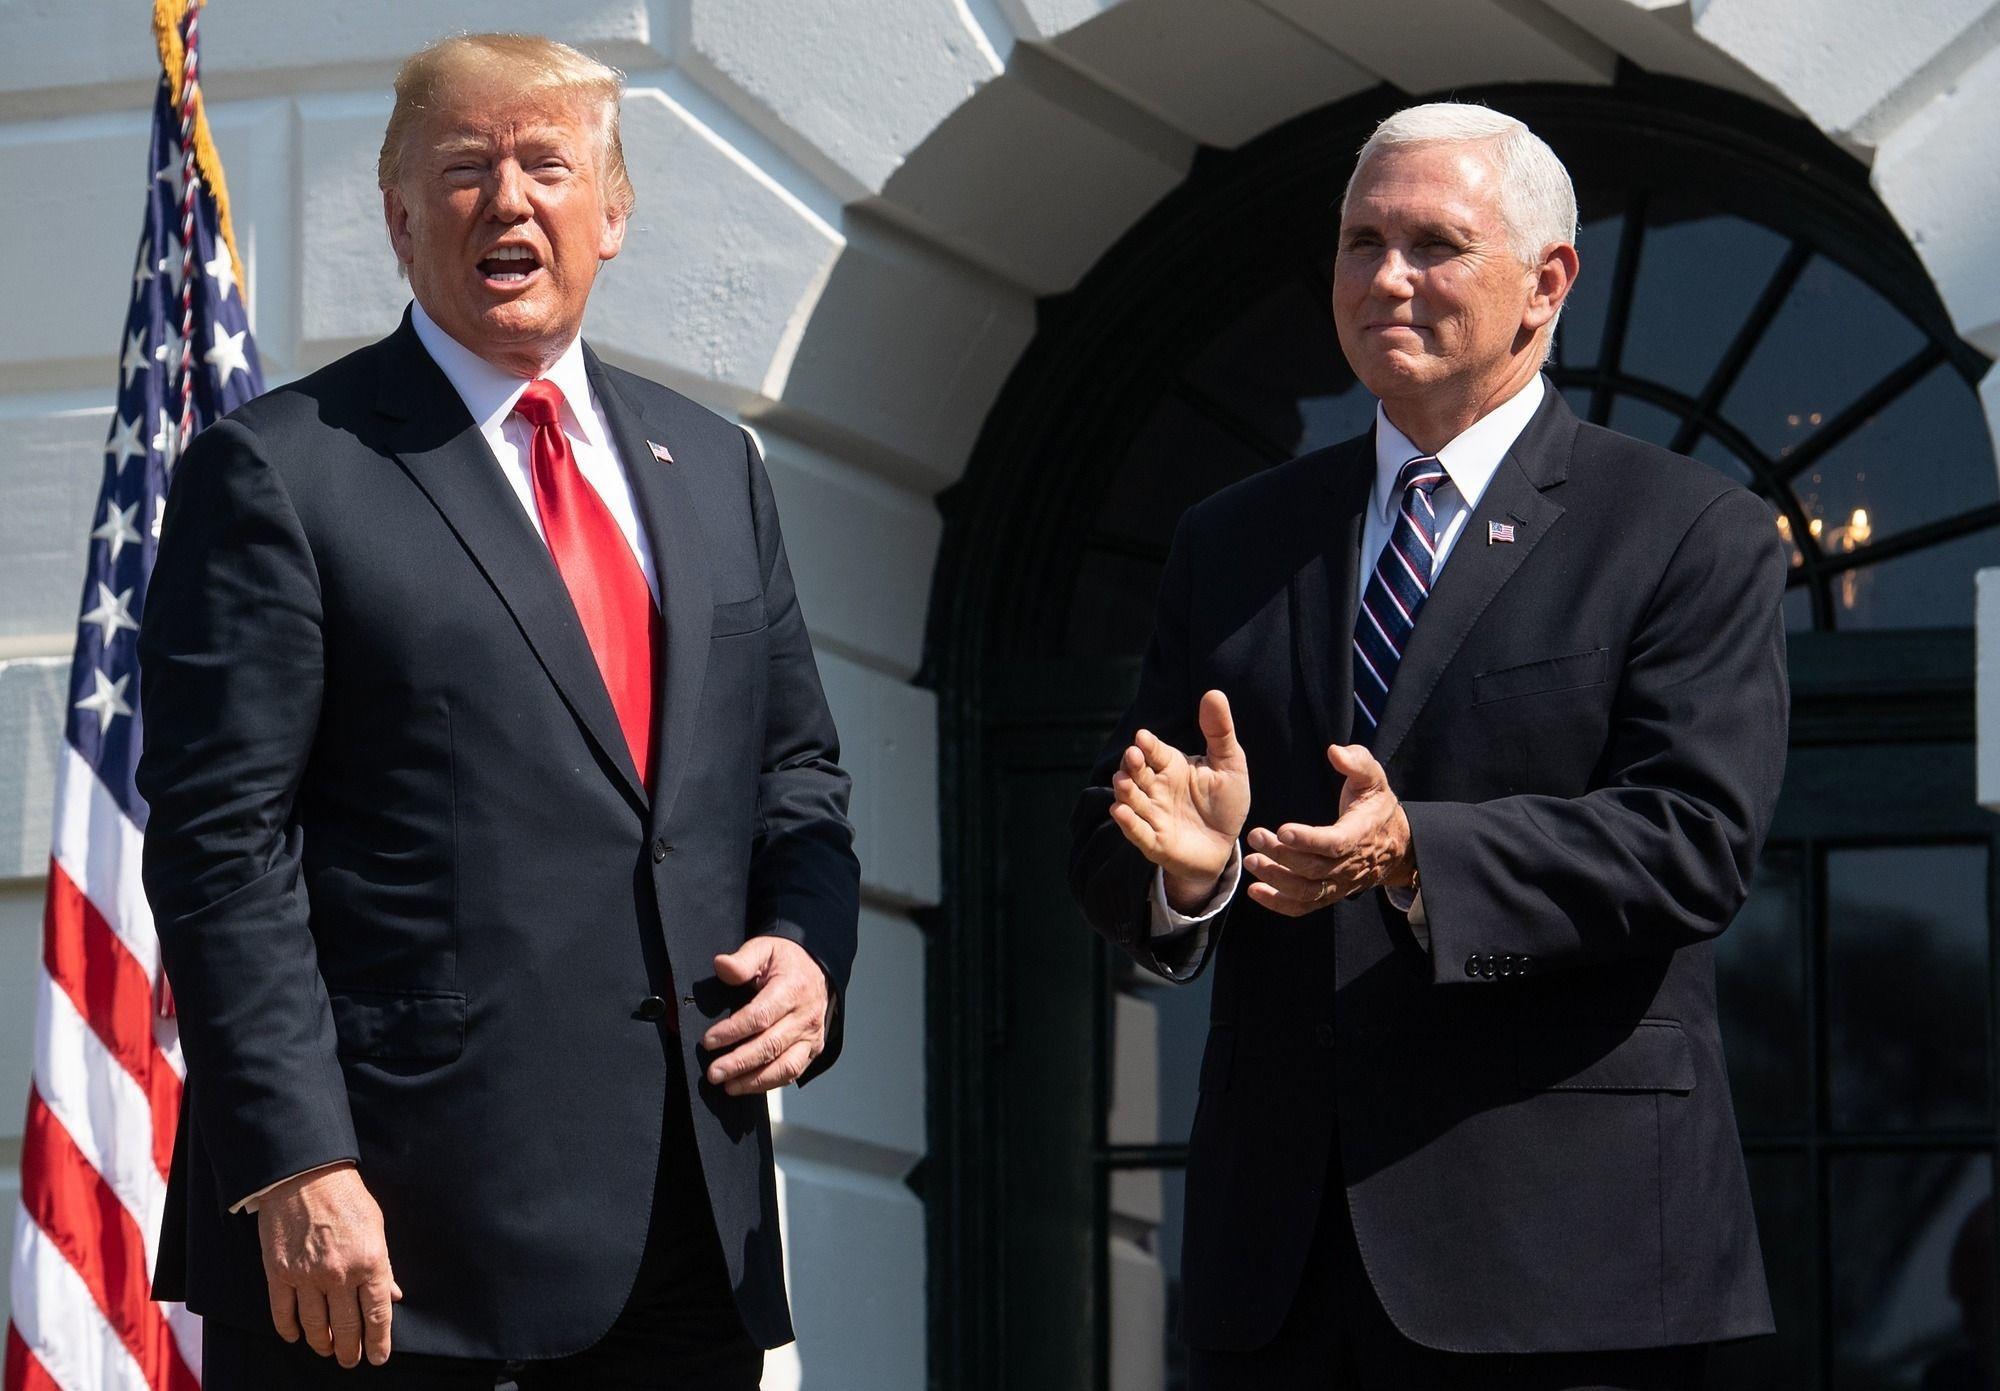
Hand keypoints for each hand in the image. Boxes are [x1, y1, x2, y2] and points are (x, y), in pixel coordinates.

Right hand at [256, 1164, 401, 1367]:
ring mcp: (307, 1276)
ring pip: (315, 1325)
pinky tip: (295, 1336)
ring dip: (322, 1343)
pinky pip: (283, 1313)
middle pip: (347, 1327)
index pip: (378, 1314)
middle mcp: (340, 1274)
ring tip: (327, 1349)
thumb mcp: (377, 1227)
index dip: (379, 1341)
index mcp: (371, 1261)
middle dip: (350, 1350)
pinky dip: (289, 1329)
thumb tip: (393, 1295)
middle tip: (350, 1360)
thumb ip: (384, 1265)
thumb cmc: (347, 1197)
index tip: (379, 1357)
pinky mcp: (279, 1273)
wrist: (306, 1176)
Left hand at [702, 936, 830, 1094]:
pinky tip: (747, 1085)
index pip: (761, 1016)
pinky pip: (793, 1073)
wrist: (816, 968)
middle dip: (739, 1062)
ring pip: (785, 1066)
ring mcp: (812, 1035)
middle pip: (771, 1045)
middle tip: (713, 1073)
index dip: (733, 1031)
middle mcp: (805, 1016)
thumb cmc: (785, 962)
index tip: (708, 1041)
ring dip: (755, 1080)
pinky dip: (769, 1083)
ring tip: (729, 1086)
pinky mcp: (812, 1049)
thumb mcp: (764, 949)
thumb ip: (743, 960)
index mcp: (792, 989)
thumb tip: (721, 965)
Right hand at [1109, 690, 1250, 910]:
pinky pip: (1137, 832)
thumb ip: (1219, 732)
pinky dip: (1128, 823)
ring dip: (1125, 791)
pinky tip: (1119, 811)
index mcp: (1171, 766)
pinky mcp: (1154, 842)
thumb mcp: (1229, 764)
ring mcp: (1153, 815)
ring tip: (1123, 782)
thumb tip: (1214, 693)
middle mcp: (1156, 788)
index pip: (1154, 751)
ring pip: (1132, 800)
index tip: (1143, 737)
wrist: (1225, 844)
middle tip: (1133, 755)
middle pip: (1137, 773)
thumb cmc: (1224, 802)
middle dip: (1132, 765)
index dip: (1148, 745)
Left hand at [1244, 744, 1413, 916]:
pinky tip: (1255, 892)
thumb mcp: (1374, 779)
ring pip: (1307, 891)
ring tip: (1252, 862)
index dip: (1308, 840)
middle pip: (1313, 868)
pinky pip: (1305, 906)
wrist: (1397, 845)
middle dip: (1281, 855)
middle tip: (1256, 837)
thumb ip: (1357, 762)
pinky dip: (1279, 904)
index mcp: (1360, 834)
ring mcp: (1340, 883)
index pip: (1334, 844)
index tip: (1282, 830)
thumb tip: (1335, 751)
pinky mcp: (1330, 894)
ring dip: (1277, 880)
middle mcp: (1350, 865)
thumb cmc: (1377, 806)